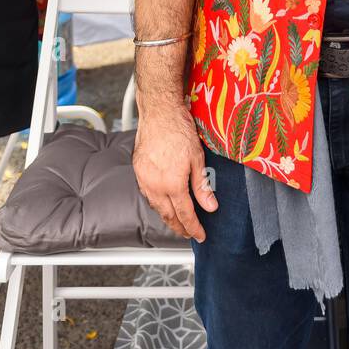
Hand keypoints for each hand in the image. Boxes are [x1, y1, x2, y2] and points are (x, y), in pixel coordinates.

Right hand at [133, 104, 217, 241]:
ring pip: (156, 207)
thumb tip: (211, 207)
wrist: (159, 112)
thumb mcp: (198, 159)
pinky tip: (164, 202)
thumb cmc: (180, 130)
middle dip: (180, 227)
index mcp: (172, 184)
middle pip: (168, 215)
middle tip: (189, 234)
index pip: (185, 214)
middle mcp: (155, 186)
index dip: (194, 227)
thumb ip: (202, 186)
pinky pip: (147, 194)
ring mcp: (144, 179)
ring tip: (178, 222)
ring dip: (167, 217)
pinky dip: (157, 203)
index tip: (201, 236)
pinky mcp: (138, 171)